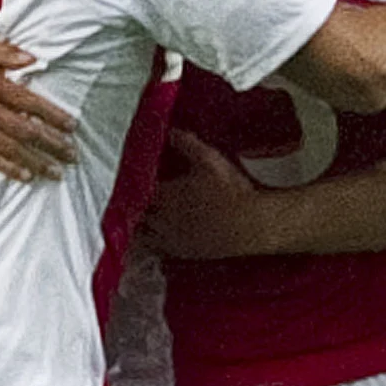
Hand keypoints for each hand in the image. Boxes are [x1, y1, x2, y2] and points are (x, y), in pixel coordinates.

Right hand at [0, 34, 79, 182]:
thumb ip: (6, 52)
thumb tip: (33, 59)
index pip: (31, 103)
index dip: (54, 116)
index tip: (72, 127)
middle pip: (26, 130)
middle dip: (52, 144)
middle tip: (72, 155)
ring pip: (11, 148)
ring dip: (36, 162)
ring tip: (56, 172)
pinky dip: (9, 168)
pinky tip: (26, 176)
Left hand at [139, 129, 278, 261]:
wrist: (251, 226)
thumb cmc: (232, 191)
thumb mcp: (210, 160)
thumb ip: (187, 144)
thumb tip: (170, 131)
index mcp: (164, 195)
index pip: (136, 189)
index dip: (134, 183)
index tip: (134, 178)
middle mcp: (162, 219)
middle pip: (135, 214)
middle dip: (134, 206)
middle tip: (135, 198)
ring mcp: (171, 239)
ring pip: (142, 234)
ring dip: (140, 226)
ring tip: (142, 219)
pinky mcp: (182, 253)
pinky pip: (158, 250)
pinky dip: (153, 243)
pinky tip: (159, 237)